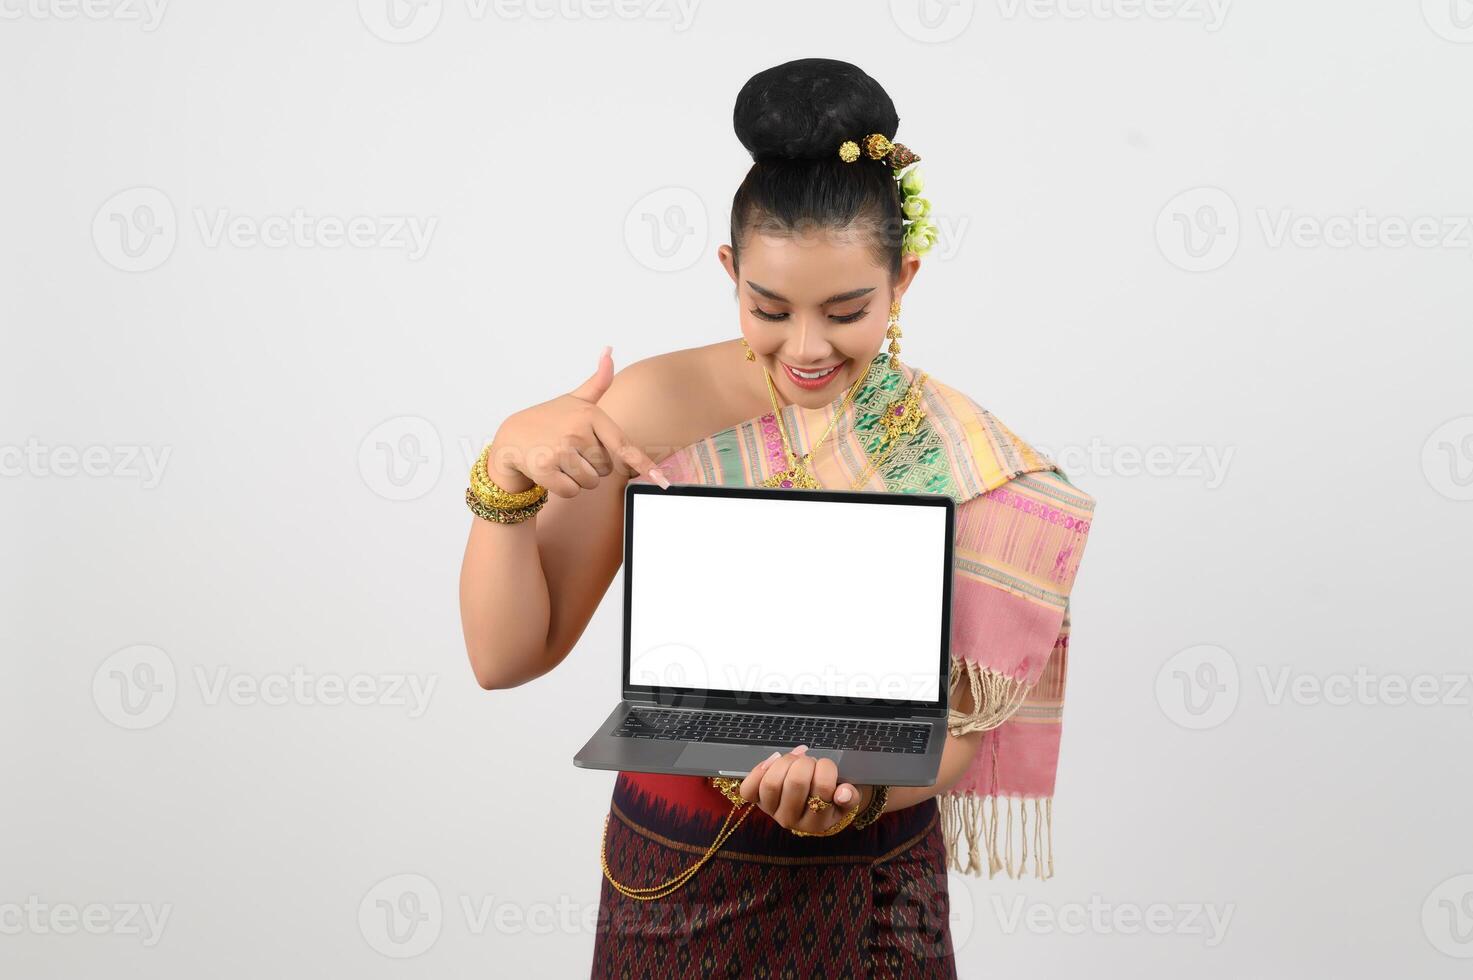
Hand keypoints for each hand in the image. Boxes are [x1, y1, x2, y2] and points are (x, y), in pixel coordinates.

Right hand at [486, 346, 668, 497]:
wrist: (509, 437)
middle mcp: (577, 431)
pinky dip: (564, 489)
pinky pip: (571, 492)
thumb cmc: (548, 420)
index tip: (662, 481)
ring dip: (578, 479)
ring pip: (590, 483)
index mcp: (590, 415)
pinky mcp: (545, 469)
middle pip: (606, 470)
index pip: (623, 446)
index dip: (644, 464)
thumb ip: (598, 381)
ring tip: (560, 461)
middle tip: (571, 453)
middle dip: (592, 467)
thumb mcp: (574, 400)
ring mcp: (560, 450)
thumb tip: (609, 351)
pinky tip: (551, 473)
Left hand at [737, 745, 868, 834]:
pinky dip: (759, 770)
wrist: (813, 805)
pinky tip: (774, 759)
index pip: (822, 789)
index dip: (826, 769)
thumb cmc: (831, 797)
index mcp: (817, 822)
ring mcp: (771, 811)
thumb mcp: (847, 798)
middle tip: (812, 761)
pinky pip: (748, 789)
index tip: (828, 765)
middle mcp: (792, 821)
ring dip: (785, 762)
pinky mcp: (757, 802)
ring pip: (772, 783)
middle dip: (806, 763)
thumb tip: (843, 793)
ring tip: (796, 759)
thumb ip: (850, 796)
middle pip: (795, 783)